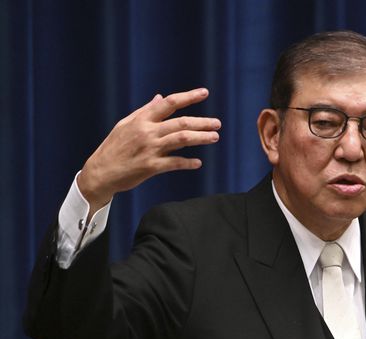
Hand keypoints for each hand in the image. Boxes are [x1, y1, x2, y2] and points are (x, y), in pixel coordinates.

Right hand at [78, 88, 220, 215]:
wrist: (100, 172)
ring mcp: (150, 149)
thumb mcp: (126, 124)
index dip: (188, 97)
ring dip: (201, 138)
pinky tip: (198, 162)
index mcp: (142, 119)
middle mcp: (147, 132)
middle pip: (181, 123)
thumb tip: (160, 98)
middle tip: (217, 123)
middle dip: (202, 122)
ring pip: (182, 140)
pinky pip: (175, 163)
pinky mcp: (151, 167)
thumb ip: (145, 111)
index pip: (169, 103)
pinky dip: (188, 162)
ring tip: (214, 137)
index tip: (204, 92)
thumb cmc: (114, 147)